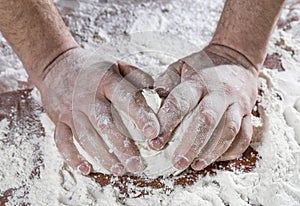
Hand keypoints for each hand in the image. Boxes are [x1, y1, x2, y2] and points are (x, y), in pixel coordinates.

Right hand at [38, 48, 159, 174]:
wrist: (56, 63)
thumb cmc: (93, 68)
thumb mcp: (116, 64)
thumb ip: (137, 77)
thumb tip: (158, 92)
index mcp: (106, 80)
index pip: (126, 98)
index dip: (140, 115)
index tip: (153, 133)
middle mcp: (87, 96)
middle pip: (106, 124)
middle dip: (122, 147)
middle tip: (138, 165)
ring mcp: (70, 109)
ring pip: (86, 137)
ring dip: (102, 156)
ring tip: (119, 170)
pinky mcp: (58, 119)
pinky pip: (62, 141)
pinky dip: (72, 157)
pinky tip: (86, 169)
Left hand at [151, 45, 257, 170]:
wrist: (236, 58)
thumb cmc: (202, 66)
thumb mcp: (180, 66)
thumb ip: (166, 82)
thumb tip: (154, 100)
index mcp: (197, 81)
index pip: (180, 102)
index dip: (166, 122)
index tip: (154, 141)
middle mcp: (219, 92)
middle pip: (206, 120)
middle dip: (191, 144)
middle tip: (176, 163)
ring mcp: (236, 103)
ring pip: (228, 130)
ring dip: (212, 151)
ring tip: (195, 166)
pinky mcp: (248, 112)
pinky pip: (245, 135)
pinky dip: (233, 150)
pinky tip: (218, 159)